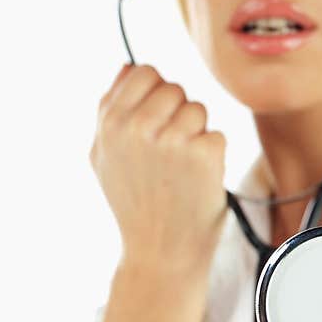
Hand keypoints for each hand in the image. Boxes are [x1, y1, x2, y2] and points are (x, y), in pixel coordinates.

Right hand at [90, 63, 228, 275]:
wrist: (160, 253)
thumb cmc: (135, 205)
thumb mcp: (104, 158)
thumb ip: (111, 111)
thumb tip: (129, 68)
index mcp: (110, 122)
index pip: (144, 72)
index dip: (155, 97)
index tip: (155, 125)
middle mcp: (137, 126)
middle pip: (174, 88)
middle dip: (177, 115)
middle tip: (169, 155)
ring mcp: (172, 139)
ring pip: (198, 109)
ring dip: (196, 135)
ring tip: (181, 170)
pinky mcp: (204, 153)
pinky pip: (216, 134)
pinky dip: (213, 157)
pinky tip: (196, 181)